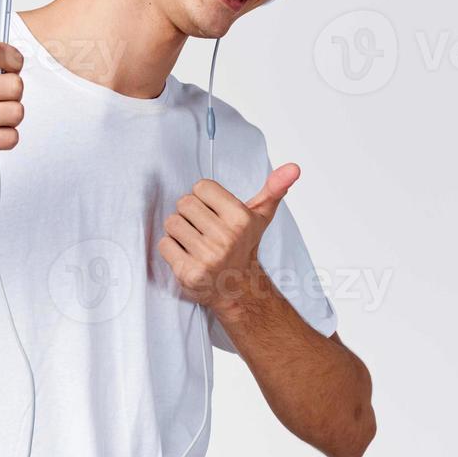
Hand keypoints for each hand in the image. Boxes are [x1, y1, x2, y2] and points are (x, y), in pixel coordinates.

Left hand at [156, 163, 300, 312]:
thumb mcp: (260, 216)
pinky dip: (171, 248)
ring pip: (172, 222)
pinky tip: (187, 255)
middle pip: (184, 203)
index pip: (201, 187)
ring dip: (179, 231)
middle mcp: (226, 237)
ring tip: (195, 242)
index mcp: (241, 218)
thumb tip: (293, 167)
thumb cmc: (244, 246)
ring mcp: (207, 256)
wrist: (239, 289)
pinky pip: (164, 244)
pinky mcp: (189, 272)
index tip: (214, 213)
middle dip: (190, 214)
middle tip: (203, 229)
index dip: (204, 198)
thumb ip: (274, 188)